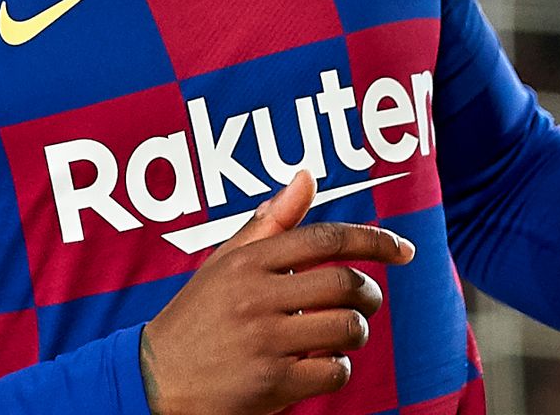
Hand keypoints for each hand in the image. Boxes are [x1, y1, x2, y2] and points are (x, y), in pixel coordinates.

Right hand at [139, 171, 415, 414]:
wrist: (155, 380)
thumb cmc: (198, 318)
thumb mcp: (224, 264)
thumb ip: (269, 222)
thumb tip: (306, 177)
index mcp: (247, 261)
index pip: (325, 239)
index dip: (374, 240)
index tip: (404, 249)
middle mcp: (255, 296)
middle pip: (345, 283)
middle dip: (369, 294)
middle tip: (366, 301)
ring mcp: (264, 340)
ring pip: (346, 327)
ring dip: (355, 333)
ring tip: (341, 335)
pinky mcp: (271, 382)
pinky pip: (333, 370)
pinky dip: (338, 368)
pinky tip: (320, 365)